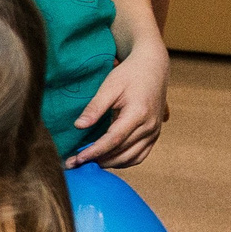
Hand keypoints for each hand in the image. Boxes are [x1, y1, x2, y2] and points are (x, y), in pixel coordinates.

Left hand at [68, 42, 168, 168]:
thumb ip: (95, 107)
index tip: (77, 159)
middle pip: (121, 152)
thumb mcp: (109, 86)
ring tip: (89, 163)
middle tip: (76, 164)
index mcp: (138, 113)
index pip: (114, 140)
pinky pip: (139, 156)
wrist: (152, 67)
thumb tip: (78, 126)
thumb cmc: (130, 74)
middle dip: (97, 161)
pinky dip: (123, 161)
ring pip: (131, 158)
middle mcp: (149, 126)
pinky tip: (106, 159)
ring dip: (110, 163)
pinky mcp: (154, 134)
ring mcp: (154, 132)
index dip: (94, 152)